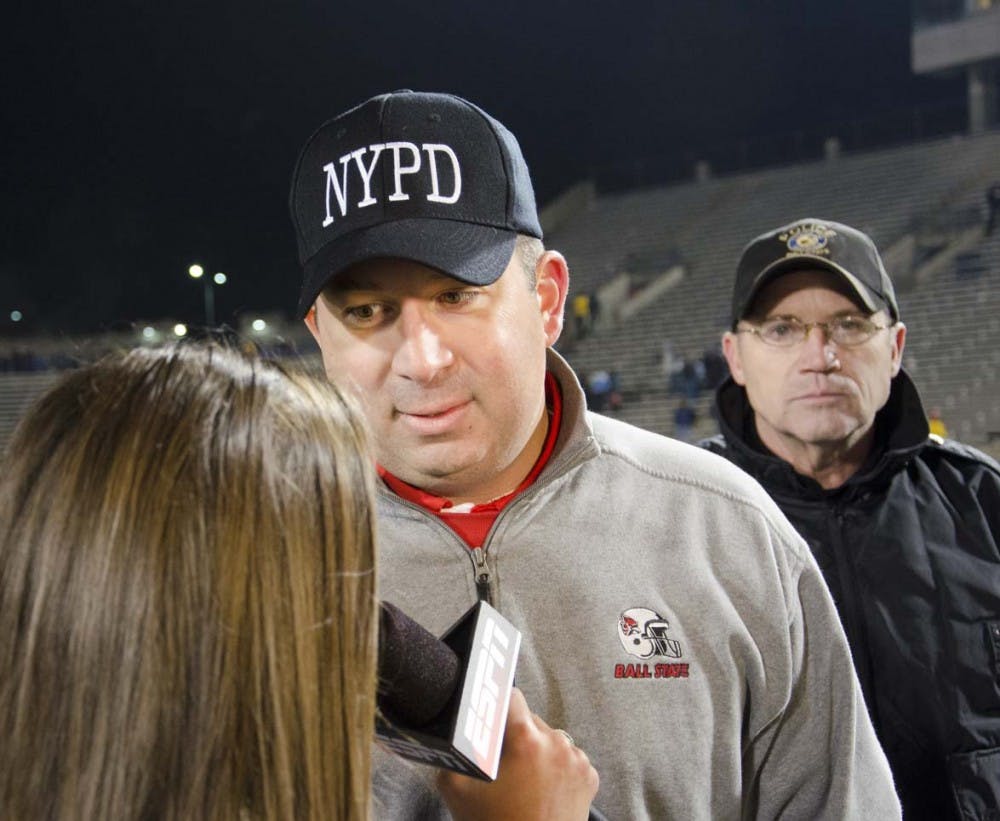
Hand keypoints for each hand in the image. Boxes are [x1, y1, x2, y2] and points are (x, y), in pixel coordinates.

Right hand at [436, 688, 599, 820]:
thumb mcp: (458, 792)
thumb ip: (451, 757)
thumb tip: (446, 737)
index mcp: (526, 739)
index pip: (510, 696)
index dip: (494, 706)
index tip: (487, 718)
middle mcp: (556, 742)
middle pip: (529, 719)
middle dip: (513, 734)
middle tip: (499, 762)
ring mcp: (576, 760)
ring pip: (549, 738)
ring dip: (535, 749)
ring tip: (520, 781)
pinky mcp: (588, 777)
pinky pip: (567, 758)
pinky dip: (554, 767)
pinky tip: (539, 790)